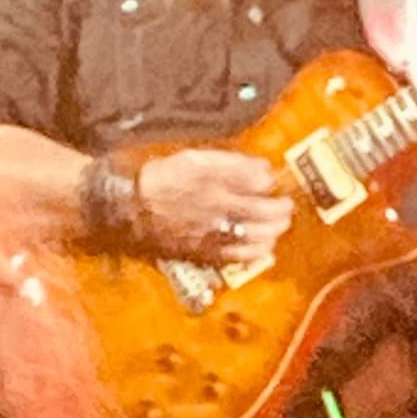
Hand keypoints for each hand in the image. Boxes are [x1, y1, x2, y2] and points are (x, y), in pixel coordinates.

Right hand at [137, 148, 293, 264]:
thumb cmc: (161, 180)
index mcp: (220, 186)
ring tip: (278, 227)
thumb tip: (263, 169)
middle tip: (286, 207)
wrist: (129, 210)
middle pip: (266, 215)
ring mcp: (215, 236)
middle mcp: (221, 214)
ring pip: (257, 239)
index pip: (262, 186)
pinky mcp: (205, 254)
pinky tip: (262, 248)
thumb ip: (231, 163)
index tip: (277, 182)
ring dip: (274, 232)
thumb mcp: (194, 160)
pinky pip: (238, 257)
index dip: (274, 185)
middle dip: (282, 211)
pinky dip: (255, 253)